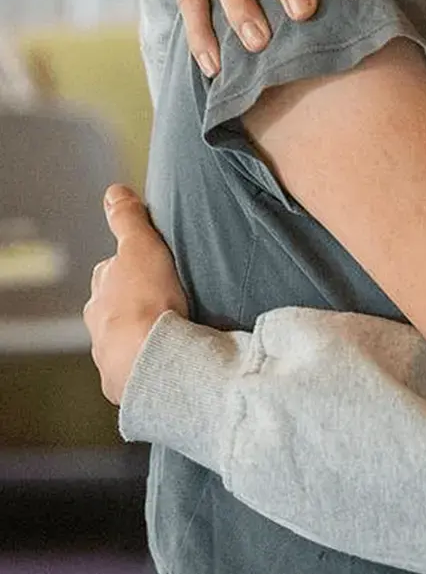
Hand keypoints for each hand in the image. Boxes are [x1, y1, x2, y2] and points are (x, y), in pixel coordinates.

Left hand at [83, 185, 187, 404]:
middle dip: (136, 304)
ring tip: (176, 329)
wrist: (150, 357)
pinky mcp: (128, 382)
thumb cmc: (144, 300)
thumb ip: (127, 220)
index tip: (149, 266)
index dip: (130, 267)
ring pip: (128, 339)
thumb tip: (113, 191)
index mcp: (101, 295)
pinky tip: (174, 356)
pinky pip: (141, 367)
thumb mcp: (140, 247)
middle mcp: (100, 326)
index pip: (111, 274)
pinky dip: (155, 359)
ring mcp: (112, 356)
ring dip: (146, 334)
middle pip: (117, 308)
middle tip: (167, 298)